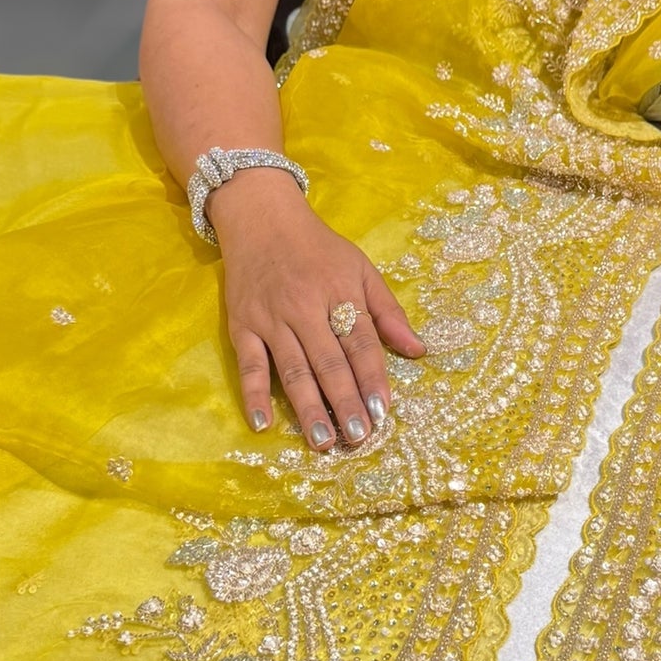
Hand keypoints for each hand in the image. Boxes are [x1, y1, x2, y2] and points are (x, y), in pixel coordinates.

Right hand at [209, 174, 425, 447]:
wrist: (261, 219)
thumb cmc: (318, 249)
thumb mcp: (360, 268)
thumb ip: (388, 312)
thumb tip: (418, 350)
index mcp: (341, 292)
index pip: (361, 343)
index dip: (373, 377)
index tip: (384, 411)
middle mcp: (306, 307)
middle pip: (329, 362)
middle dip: (345, 401)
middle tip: (359, 436)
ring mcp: (272, 319)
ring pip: (293, 369)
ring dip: (308, 407)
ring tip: (323, 441)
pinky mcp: (242, 326)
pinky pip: (249, 365)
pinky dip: (254, 395)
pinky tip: (262, 424)